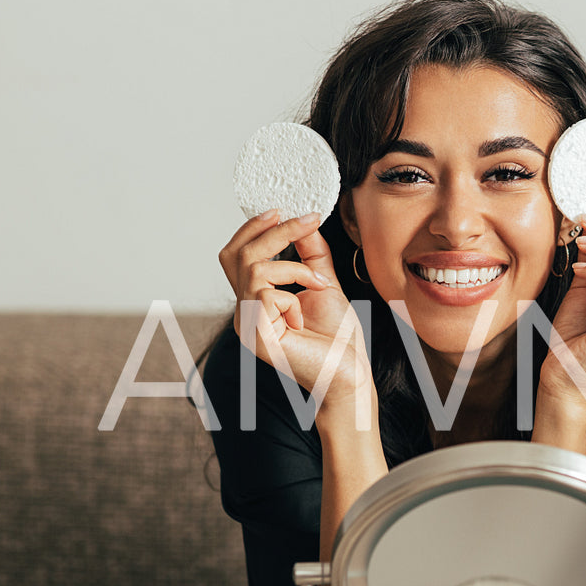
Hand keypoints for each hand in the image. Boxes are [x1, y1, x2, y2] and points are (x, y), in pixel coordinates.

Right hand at [218, 211, 368, 410]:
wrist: (349, 375)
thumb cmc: (337, 340)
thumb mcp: (323, 285)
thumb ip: (311, 256)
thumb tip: (304, 224)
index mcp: (255, 300)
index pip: (236, 255)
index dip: (253, 228)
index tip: (283, 210)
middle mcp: (244, 312)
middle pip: (239, 254)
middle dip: (273, 232)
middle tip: (306, 222)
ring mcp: (247, 325)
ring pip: (253, 270)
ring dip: (295, 268)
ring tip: (319, 284)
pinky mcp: (256, 336)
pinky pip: (267, 295)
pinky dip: (294, 297)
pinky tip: (304, 318)